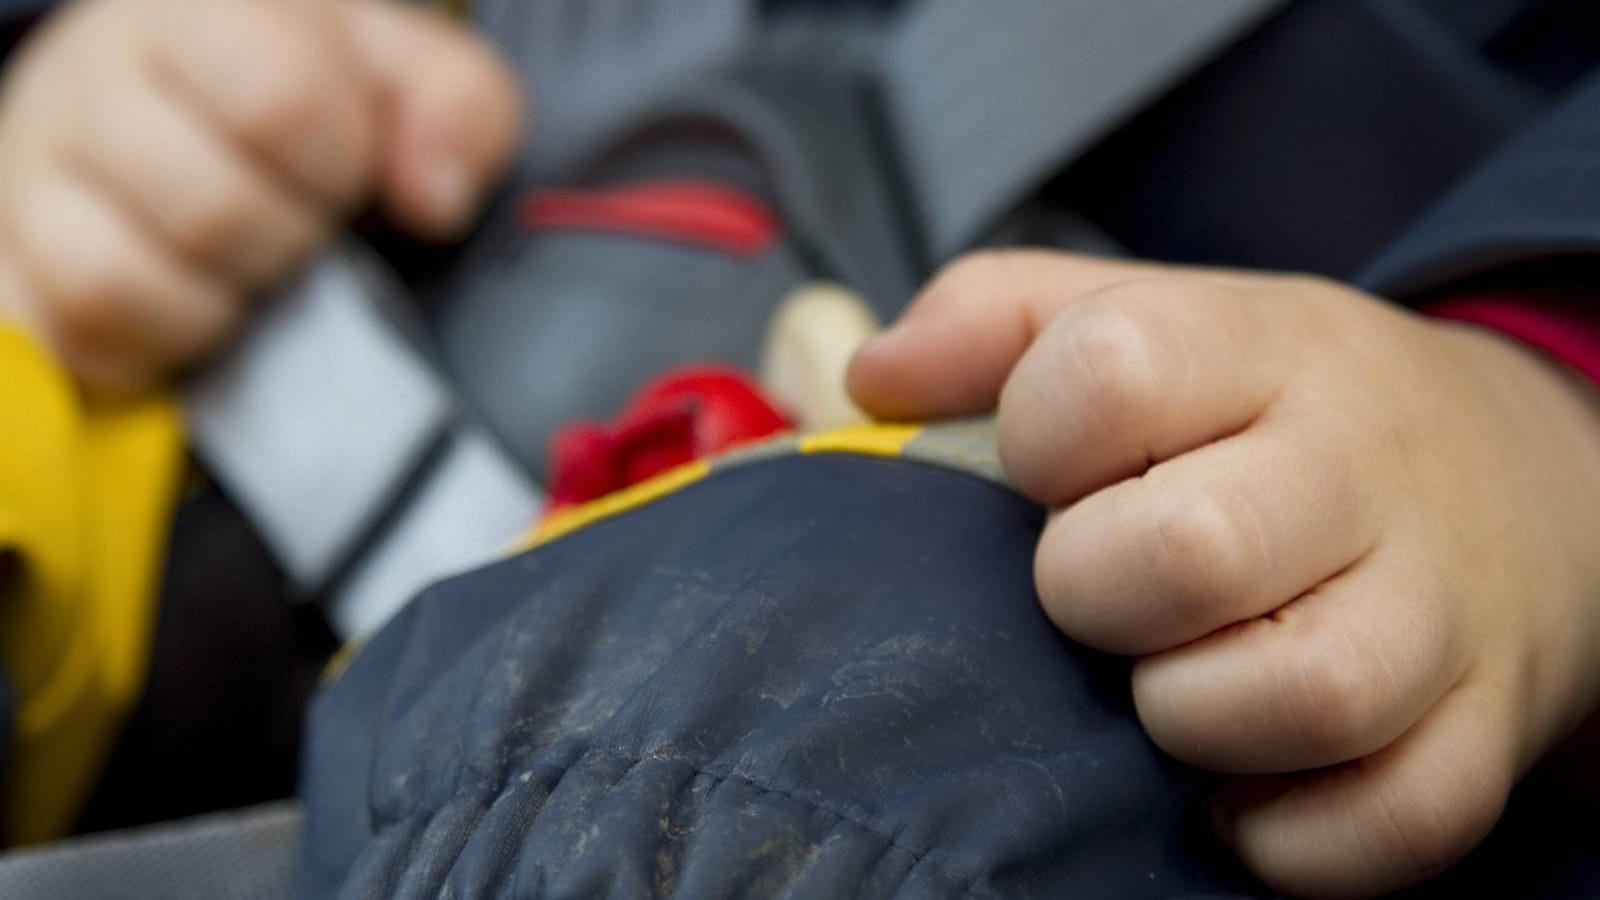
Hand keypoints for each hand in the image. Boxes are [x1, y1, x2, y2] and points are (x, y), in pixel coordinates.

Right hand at [0, 0, 520, 390]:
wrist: (166, 103)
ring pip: (117, 284)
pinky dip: (148, 350)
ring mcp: (35, 178)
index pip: (280, 99)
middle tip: (302, 233)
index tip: (347, 174)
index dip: (337, 165)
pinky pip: (71, 342)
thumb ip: (458, 111)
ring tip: (245, 277)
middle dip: (286, 245)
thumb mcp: (405, 76)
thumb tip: (439, 201)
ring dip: (213, 308)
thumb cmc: (305, 93)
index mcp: (206, 12)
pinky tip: (189, 316)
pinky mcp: (11, 269)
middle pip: (208, 210)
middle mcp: (95, 82)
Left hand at [849, 249, 1599, 897]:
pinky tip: (1235, 792)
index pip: (1117, 367)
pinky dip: (1294, 835)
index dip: (1037, 436)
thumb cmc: (1282, 411)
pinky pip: (1398, 817)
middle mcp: (1362, 466)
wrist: (1526, 478)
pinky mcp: (1484, 723)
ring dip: (1192, 715)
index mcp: (1264, 348)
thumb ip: (997, 319)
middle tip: (1094, 592)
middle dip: (1093, 591)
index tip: (1045, 468)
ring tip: (1166, 688)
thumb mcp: (1161, 319)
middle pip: (1193, 547)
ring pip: (1308, 691)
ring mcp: (1439, 603)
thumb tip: (871, 377)